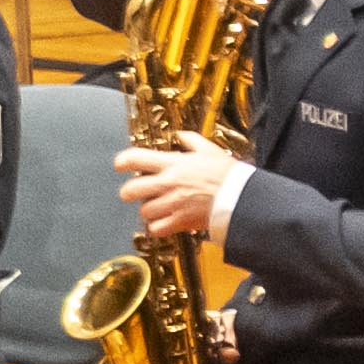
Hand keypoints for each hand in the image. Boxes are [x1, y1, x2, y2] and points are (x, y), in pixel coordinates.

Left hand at [117, 133, 231, 243]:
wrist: (243, 198)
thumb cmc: (228, 174)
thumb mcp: (210, 150)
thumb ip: (191, 140)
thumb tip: (180, 135)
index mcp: (173, 164)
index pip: (136, 158)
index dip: (123, 161)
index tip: (120, 165)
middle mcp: (168, 184)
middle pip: (130, 190)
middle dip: (130, 192)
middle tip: (137, 191)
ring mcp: (172, 204)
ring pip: (143, 211)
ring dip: (148, 210)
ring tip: (158, 207)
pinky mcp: (179, 222)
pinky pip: (155, 229)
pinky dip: (157, 227)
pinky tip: (164, 222)